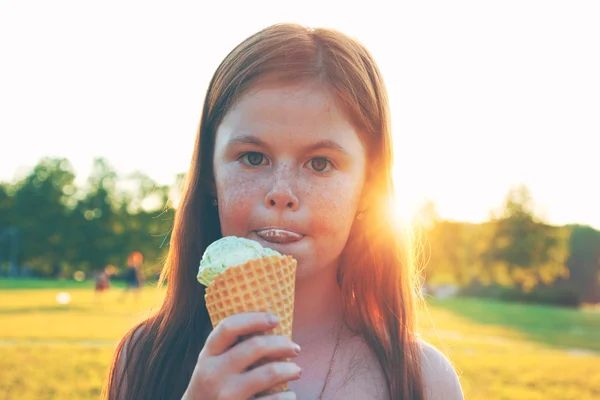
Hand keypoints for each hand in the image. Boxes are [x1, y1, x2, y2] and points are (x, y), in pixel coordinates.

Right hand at [182, 312, 301, 399]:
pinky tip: (290, 394)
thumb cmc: (214, 384)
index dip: (255, 319)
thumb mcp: (213, 363)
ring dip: (290, 369)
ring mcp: (226, 395)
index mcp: (208, 355)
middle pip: (256, 346)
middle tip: (295, 348)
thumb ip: (232, 346)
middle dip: (282, 344)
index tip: (275, 319)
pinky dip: (287, 397)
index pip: (229, 327)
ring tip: (297, 370)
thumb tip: (270, 325)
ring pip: (268, 373)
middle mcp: (214, 373)